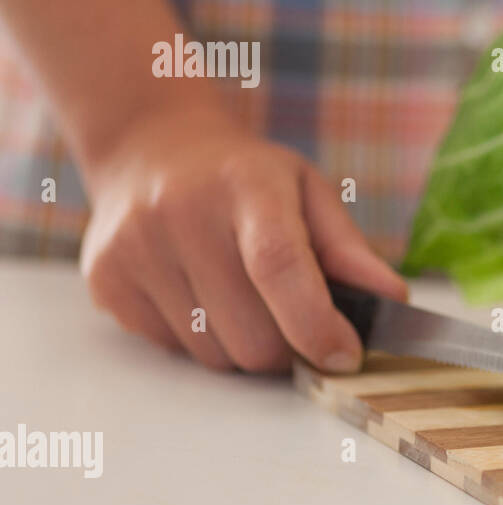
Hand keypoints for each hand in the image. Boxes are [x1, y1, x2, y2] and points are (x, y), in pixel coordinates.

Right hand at [79, 106, 407, 372]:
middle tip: (295, 324)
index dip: (316, 323)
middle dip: (287, 347)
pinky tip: (200, 295)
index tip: (345, 356)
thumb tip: (395, 301)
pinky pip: (172, 350)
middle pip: (250, 331)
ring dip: (243, 347)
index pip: (278, 266)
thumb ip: (350, 251)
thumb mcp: (308, 193)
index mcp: (245, 185)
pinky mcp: (105, 278)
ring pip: (213, 354)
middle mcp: (181, 212)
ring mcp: (135, 246)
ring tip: (242, 300)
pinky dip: (200, 340)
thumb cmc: (245, 179)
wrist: (150, 148)